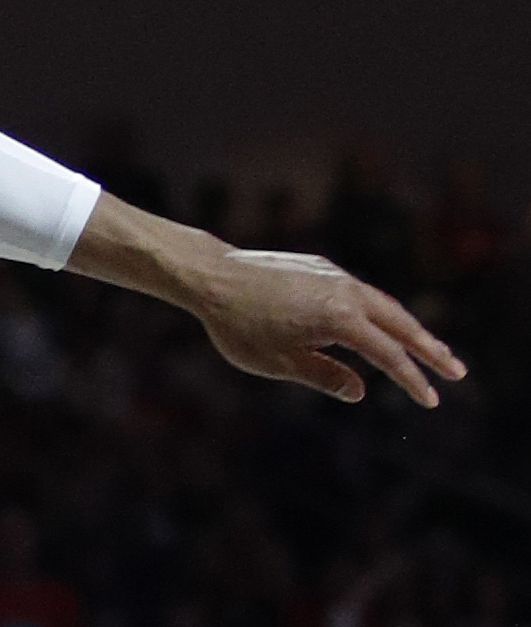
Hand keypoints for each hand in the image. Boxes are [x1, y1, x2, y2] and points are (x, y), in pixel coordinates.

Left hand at [190, 248, 466, 406]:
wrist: (210, 275)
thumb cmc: (239, 324)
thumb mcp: (278, 362)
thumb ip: (324, 376)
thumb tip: (361, 390)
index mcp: (340, 318)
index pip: (389, 355)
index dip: (412, 380)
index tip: (431, 400)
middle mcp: (345, 291)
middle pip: (400, 324)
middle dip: (430, 349)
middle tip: (457, 372)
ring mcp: (333, 276)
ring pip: (383, 304)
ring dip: (409, 327)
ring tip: (431, 349)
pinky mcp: (319, 267)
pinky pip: (361, 292)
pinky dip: (381, 311)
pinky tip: (384, 323)